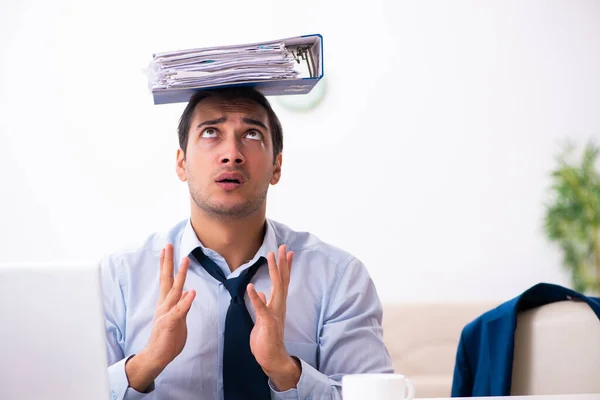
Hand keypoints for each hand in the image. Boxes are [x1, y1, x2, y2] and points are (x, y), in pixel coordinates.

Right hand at [125, 244, 195, 391]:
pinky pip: (179, 311)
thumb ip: (182, 305)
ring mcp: (167, 313)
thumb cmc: (168, 338)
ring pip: (175, 291)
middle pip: (167, 279)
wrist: (157, 356)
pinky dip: (185, 302)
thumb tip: (188, 291)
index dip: (167, 264)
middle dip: (168, 262)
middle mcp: (165, 305)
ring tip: (185, 260)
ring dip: (180, 275)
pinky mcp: (170, 323)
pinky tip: (192, 292)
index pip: (166, 280)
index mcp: (166, 303)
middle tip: (169, 245)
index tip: (167, 249)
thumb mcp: (177, 318)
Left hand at [248, 244, 299, 389]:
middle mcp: (279, 306)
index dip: (283, 266)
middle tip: (283, 247)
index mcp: (277, 304)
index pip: (282, 281)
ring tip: (271, 256)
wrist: (272, 358)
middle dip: (282, 263)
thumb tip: (261, 292)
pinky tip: (252, 287)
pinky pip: (261, 308)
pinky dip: (256, 297)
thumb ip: (264, 303)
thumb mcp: (263, 318)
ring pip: (276, 288)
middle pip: (282, 280)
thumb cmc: (268, 339)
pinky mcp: (267, 322)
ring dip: (274, 271)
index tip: (286, 252)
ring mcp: (274, 313)